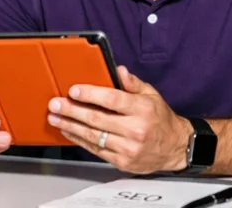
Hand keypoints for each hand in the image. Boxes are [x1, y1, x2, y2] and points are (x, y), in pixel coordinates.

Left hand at [47, 66, 192, 173]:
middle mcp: (135, 129)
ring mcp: (128, 147)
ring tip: (55, 118)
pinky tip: (69, 132)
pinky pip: (96, 150)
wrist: (176, 148)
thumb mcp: (151, 95)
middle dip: (72, 110)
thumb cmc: (160, 119)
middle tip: (55, 104)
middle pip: (97, 119)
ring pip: (93, 136)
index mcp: (142, 109)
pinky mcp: (122, 161)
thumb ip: (133, 83)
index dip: (90, 94)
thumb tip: (118, 70)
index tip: (73, 90)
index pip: (112, 100)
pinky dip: (79, 140)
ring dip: (70, 126)